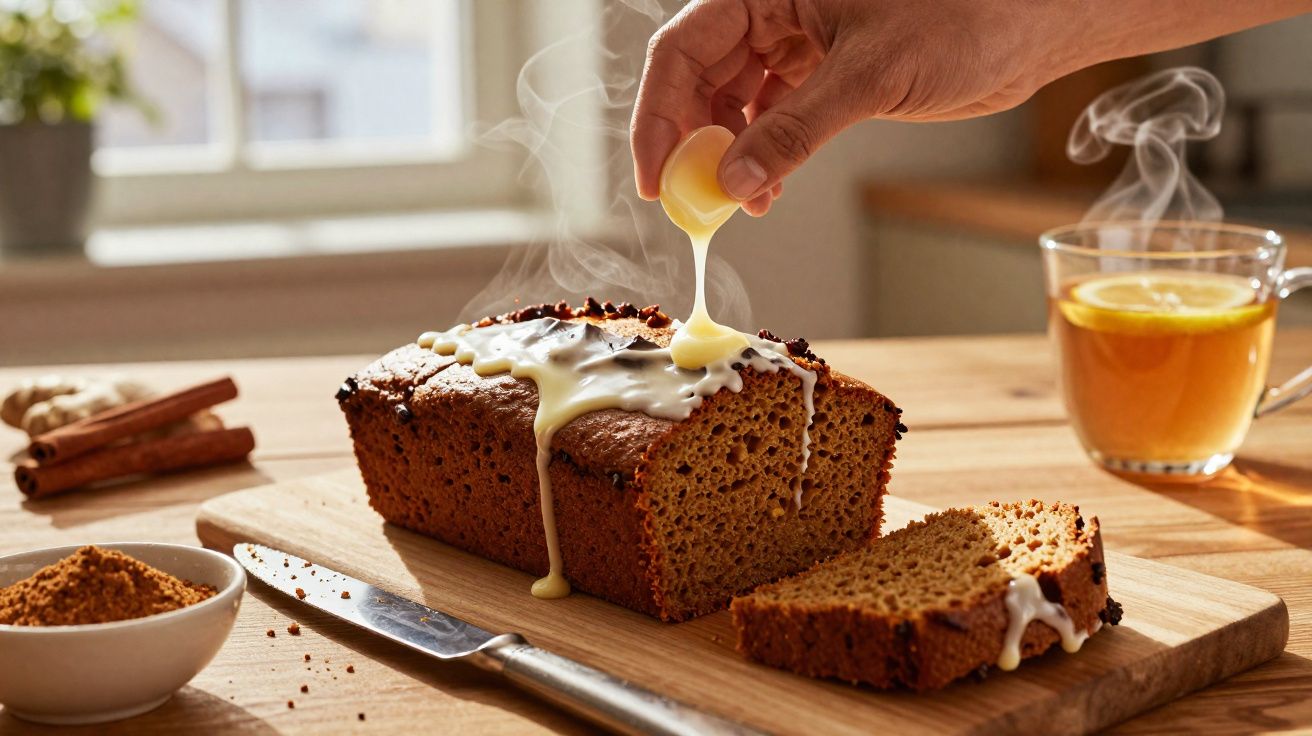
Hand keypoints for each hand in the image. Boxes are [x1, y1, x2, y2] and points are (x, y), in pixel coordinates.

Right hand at [630, 0, 1076, 215]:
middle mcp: (775, 9)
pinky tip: (767, 191)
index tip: (655, 175)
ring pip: (733, 101)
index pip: (682, 48)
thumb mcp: (871, 73)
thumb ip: (795, 129)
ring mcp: (799, 40)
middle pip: (699, 78)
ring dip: (729, 156)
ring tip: (738, 204)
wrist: (1034, 23)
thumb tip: (734, 183)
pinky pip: (773, 115)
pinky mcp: (827, 71)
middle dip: (691, 142)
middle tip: (689, 200)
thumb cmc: (968, 13)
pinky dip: (765, 155)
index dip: (659, 114)